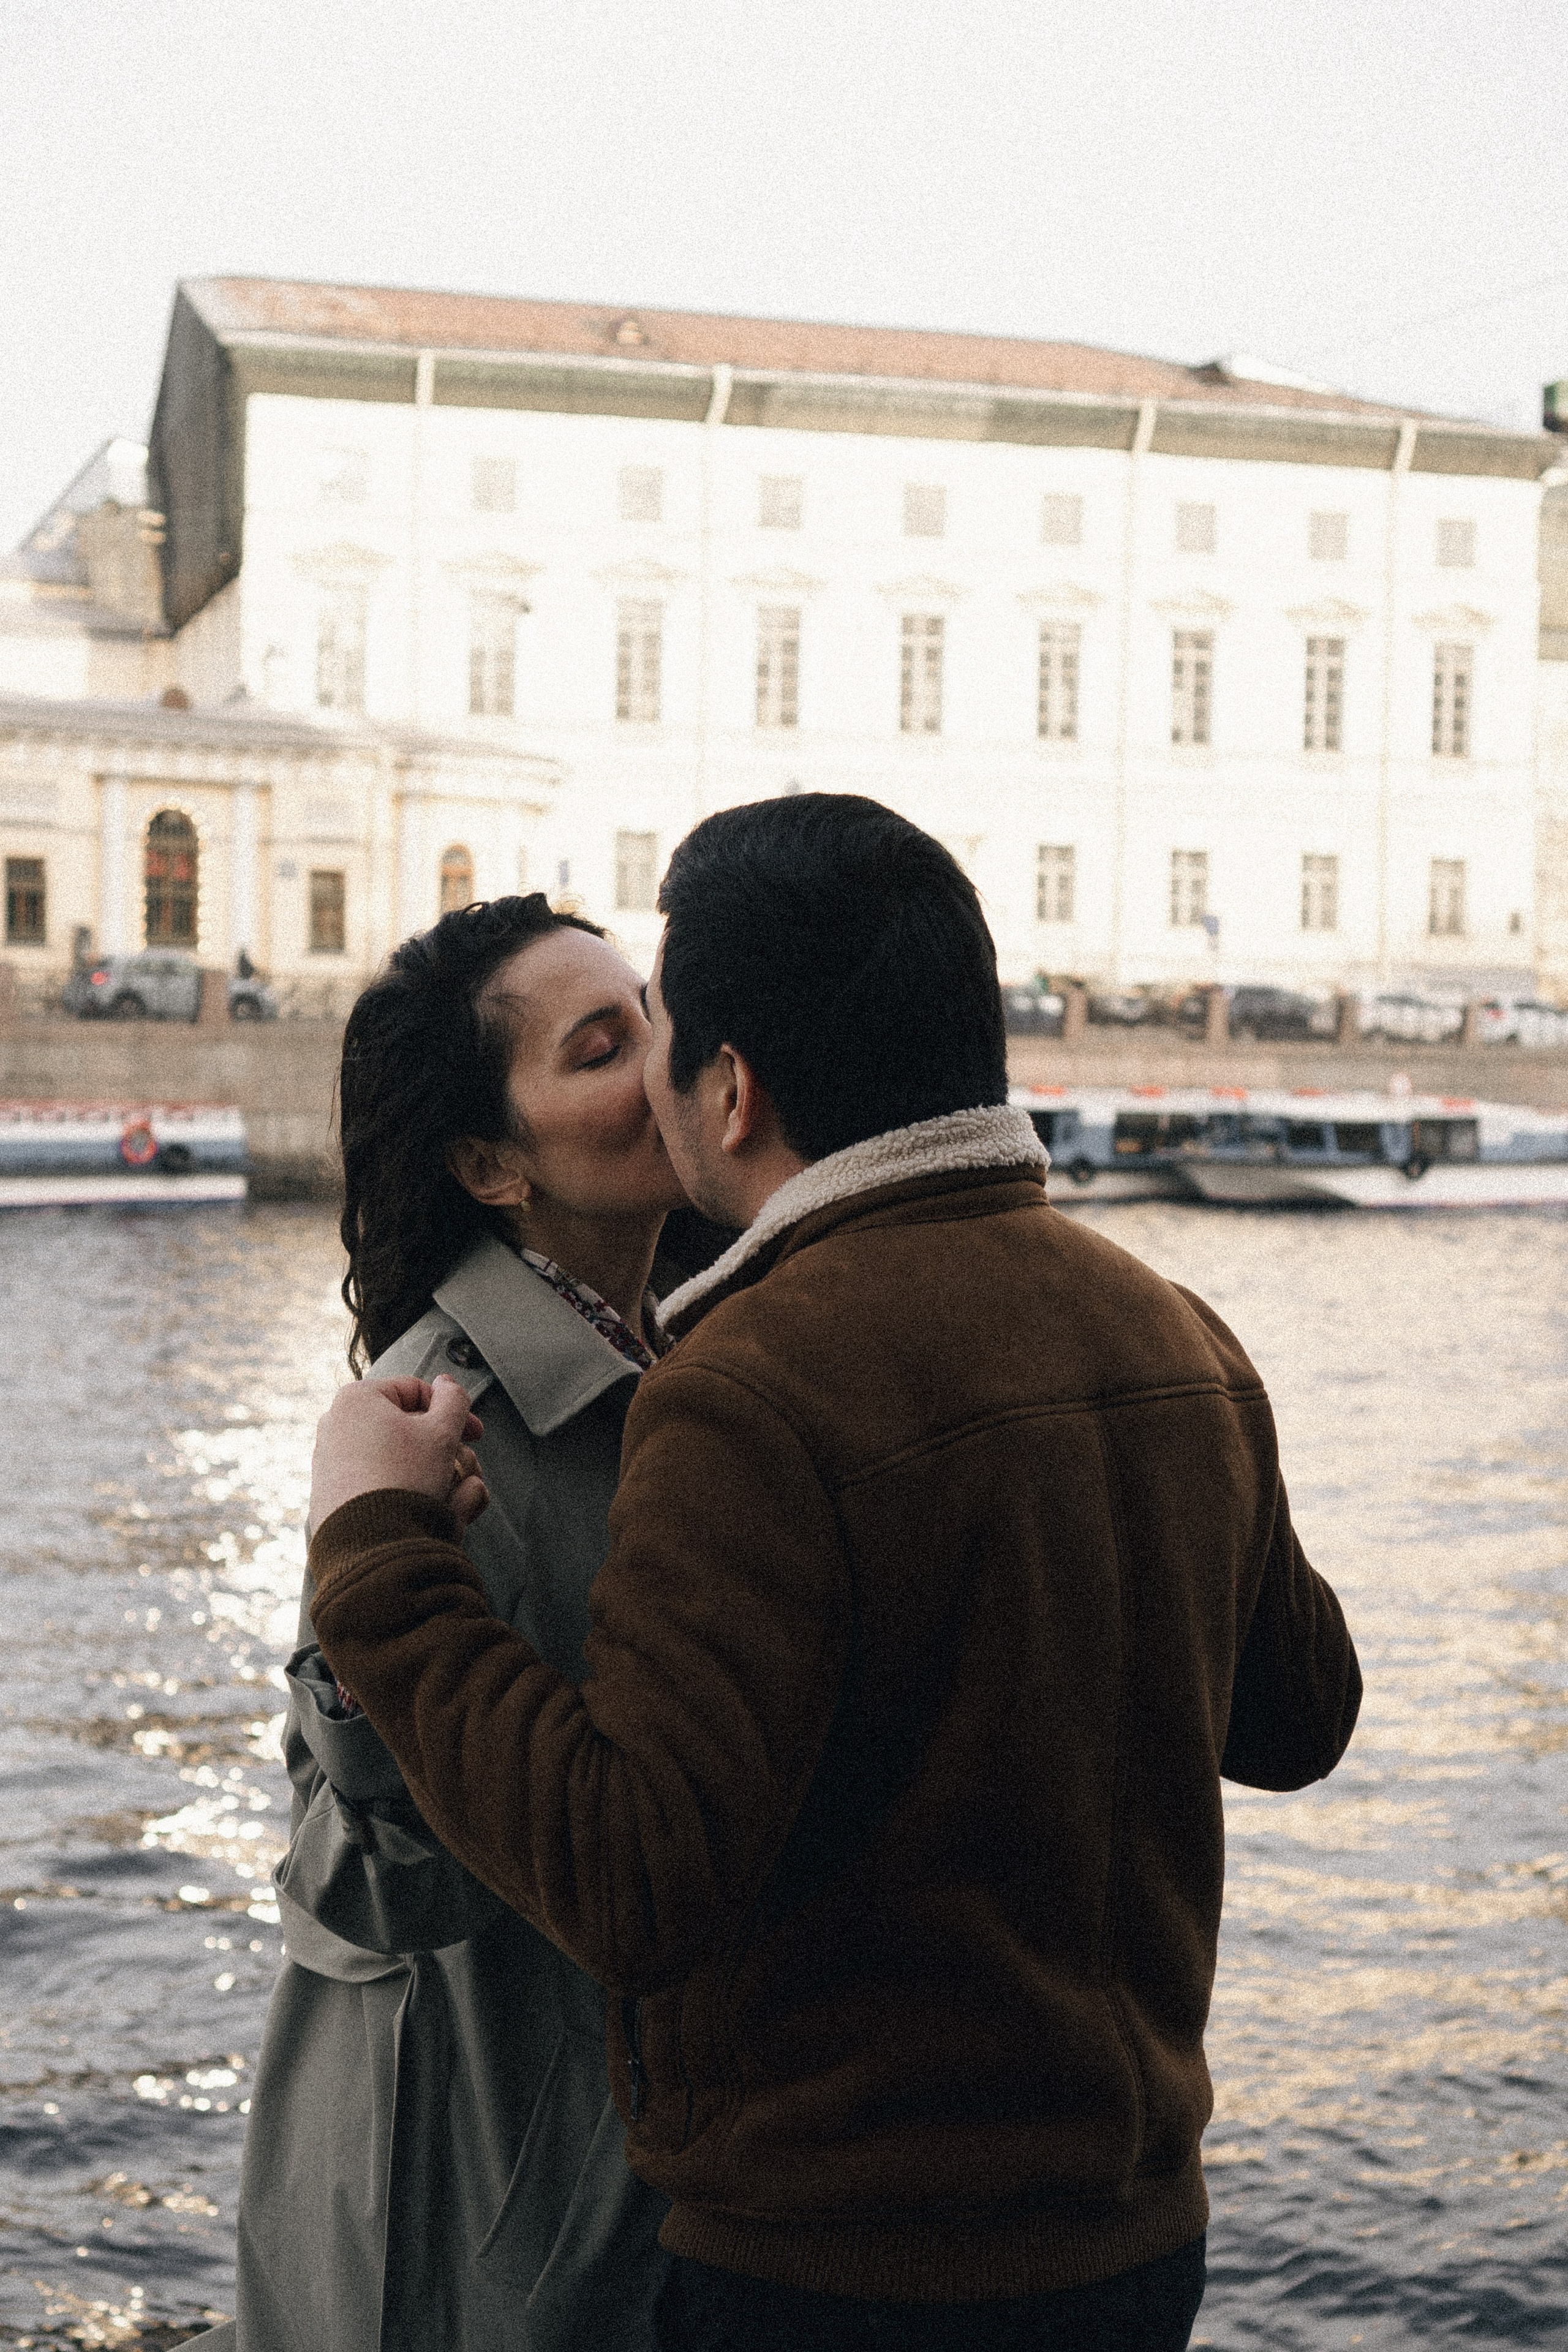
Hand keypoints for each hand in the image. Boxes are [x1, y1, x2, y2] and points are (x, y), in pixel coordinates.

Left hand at [311, 1375, 488, 1531]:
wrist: (370, 1545)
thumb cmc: (405, 1480)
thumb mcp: (442, 1433)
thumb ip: (453, 1400)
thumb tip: (447, 1384)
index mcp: (357, 1399)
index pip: (416, 1391)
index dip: (454, 1411)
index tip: (476, 1435)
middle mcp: (335, 1426)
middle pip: (408, 1430)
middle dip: (445, 1451)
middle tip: (465, 1469)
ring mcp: (329, 1463)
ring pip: (398, 1461)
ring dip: (435, 1476)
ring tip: (454, 1500)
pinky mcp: (330, 1496)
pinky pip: (379, 1486)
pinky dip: (407, 1496)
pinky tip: (429, 1515)